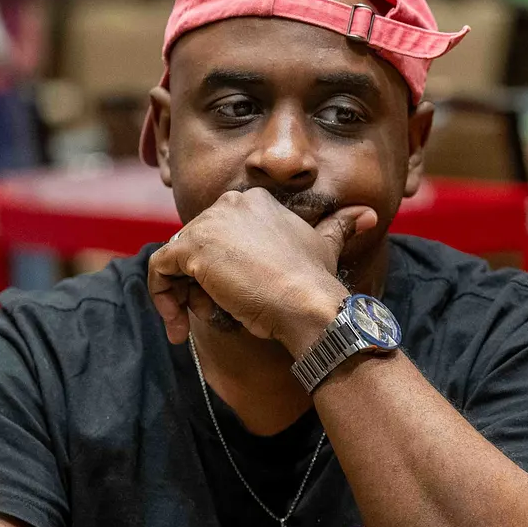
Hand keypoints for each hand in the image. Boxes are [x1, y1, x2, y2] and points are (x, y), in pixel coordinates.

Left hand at [147, 188, 376, 352]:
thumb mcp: (326, 248)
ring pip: (175, 259)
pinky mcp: (191, 249)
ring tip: (195, 322)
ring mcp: (209, 224)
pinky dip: (162, 298)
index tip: (228, 296)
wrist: (308, 305)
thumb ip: (340, 227)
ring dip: (180, 294)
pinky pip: (159, 270)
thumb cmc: (315, 284)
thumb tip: (368, 214)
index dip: (218, 267)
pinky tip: (179, 325)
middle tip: (209, 313)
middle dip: (196, 283)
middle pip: (194, 245)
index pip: (219, 233)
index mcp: (256, 201)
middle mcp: (230, 203)